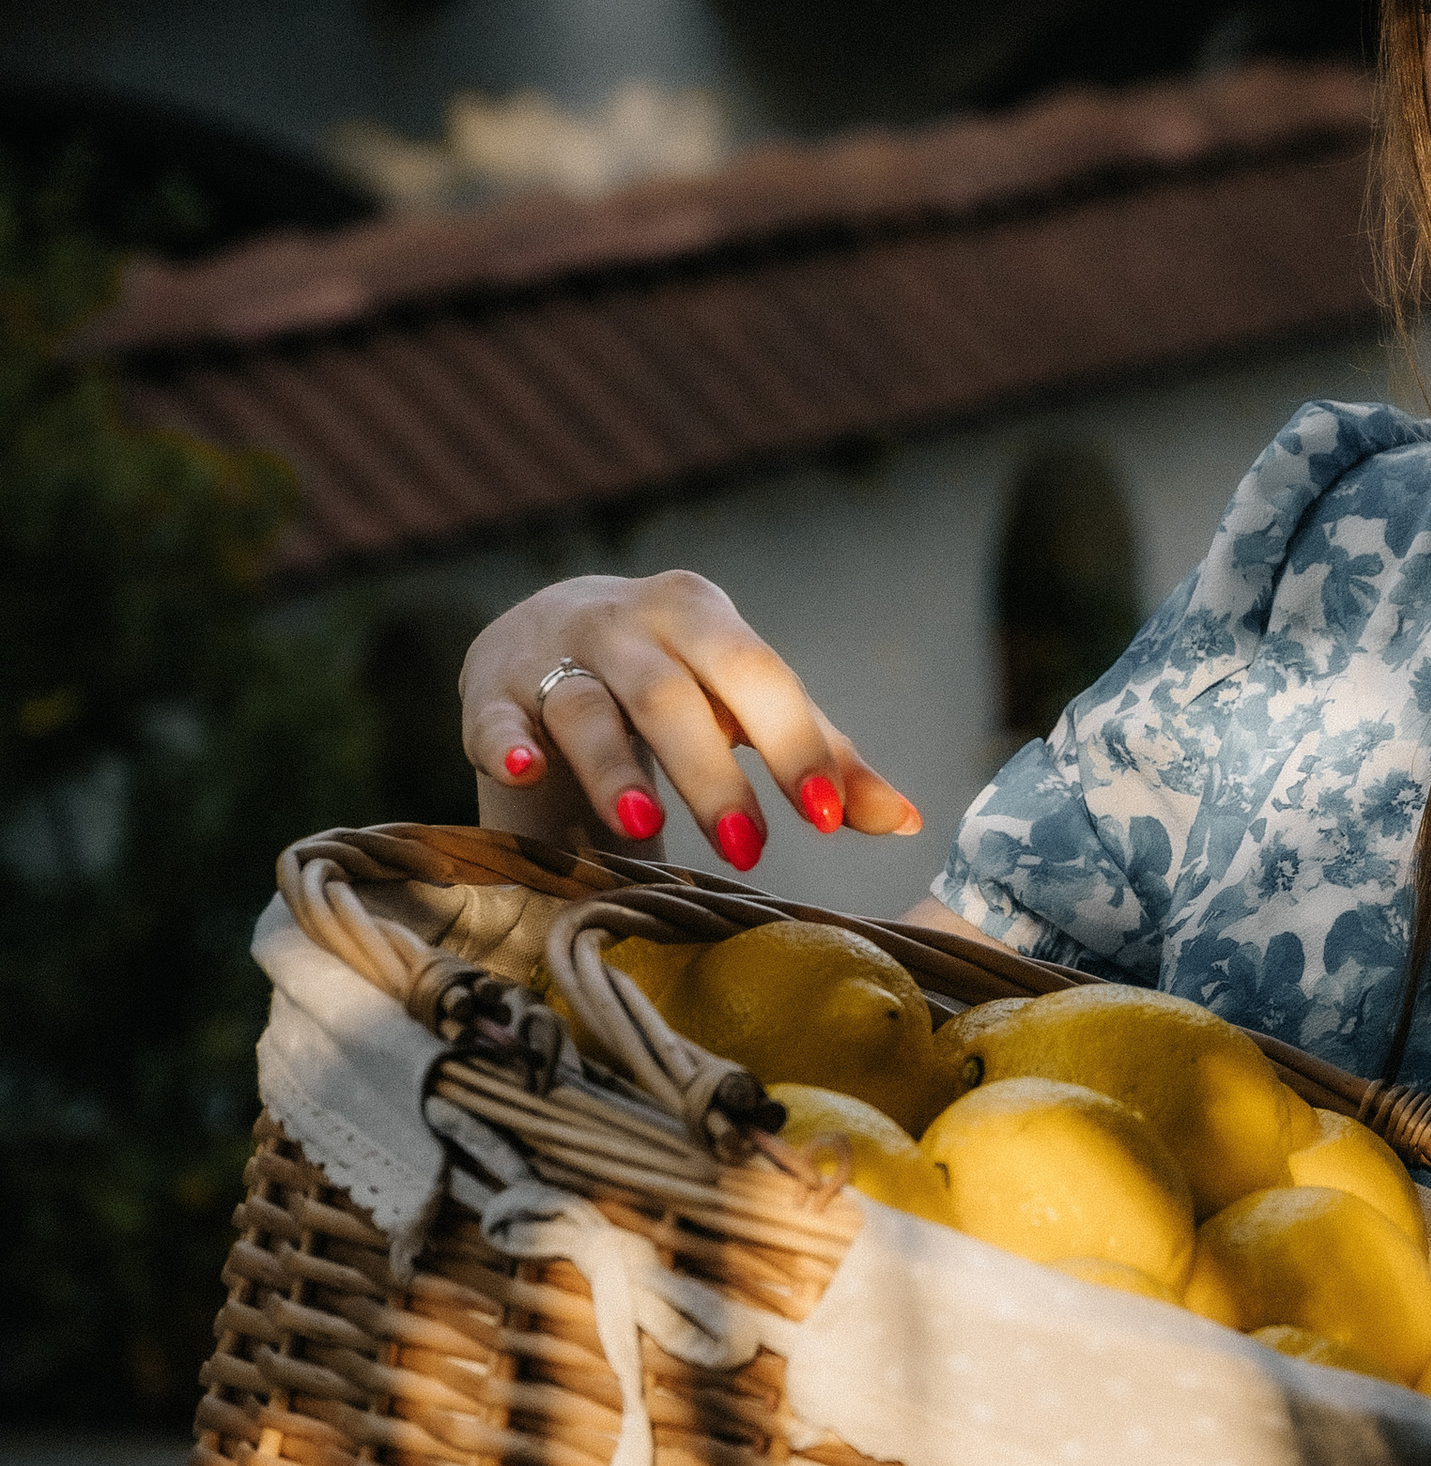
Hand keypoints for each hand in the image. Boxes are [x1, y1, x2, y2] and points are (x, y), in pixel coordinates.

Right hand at [459, 571, 919, 868]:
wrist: (541, 633)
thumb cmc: (672, 678)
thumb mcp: (742, 702)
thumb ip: (819, 753)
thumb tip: (907, 819)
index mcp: (700, 615)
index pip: (757, 677)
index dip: (795, 745)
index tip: (829, 817)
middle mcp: (625, 623)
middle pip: (672, 695)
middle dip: (711, 772)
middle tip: (746, 849)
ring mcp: (551, 653)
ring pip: (586, 708)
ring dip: (616, 768)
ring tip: (647, 828)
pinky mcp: (489, 690)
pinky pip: (496, 716)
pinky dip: (508, 741)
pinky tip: (525, 770)